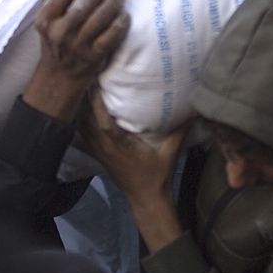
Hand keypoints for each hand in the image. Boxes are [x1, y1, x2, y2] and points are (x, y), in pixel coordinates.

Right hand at [21, 0, 129, 120]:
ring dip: (112, 4)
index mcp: (45, 20)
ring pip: (98, 19)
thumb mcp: (46, 17)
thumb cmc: (54, 40)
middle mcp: (59, 33)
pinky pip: (111, 37)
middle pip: (83, 4)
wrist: (60, 76)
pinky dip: (120, 24)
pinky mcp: (94, 57)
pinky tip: (124, 15)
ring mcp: (77, 46)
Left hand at [78, 94, 187, 251]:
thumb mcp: (171, 150)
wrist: (145, 198)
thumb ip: (182, 127)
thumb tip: (195, 106)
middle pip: (85, 120)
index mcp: (120, 144)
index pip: (103, 122)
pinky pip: (80, 134)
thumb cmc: (158, 173)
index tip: (95, 81)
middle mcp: (104, 146)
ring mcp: (98, 151)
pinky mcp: (95, 154)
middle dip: (84, 97)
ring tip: (82, 84)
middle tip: (87, 74)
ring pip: (80, 125)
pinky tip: (77, 105)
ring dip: (79, 106)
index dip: (95, 102)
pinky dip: (77, 119)